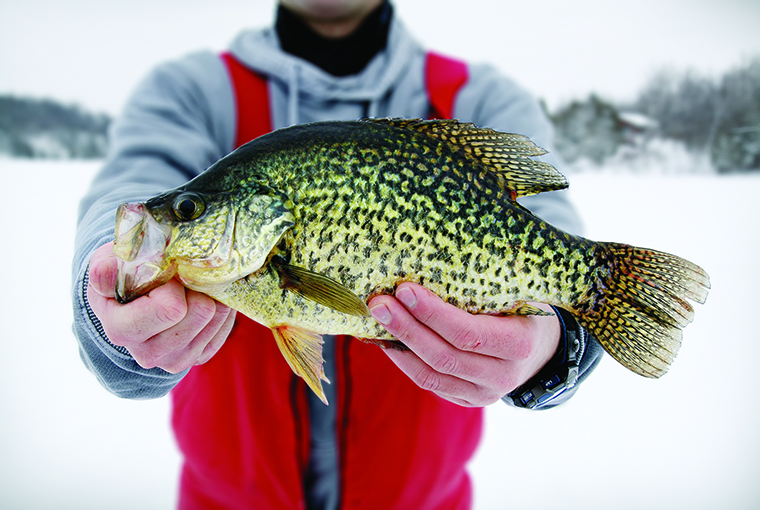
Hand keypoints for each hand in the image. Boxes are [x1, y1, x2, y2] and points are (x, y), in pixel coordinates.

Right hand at [86, 243, 235, 372]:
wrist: (130, 302)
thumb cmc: (121, 275)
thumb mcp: (108, 264)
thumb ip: (107, 267)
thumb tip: (106, 270)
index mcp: (121, 330)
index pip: (171, 308)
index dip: (174, 281)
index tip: (165, 270)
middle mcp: (147, 354)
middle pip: (201, 312)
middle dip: (196, 286)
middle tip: (183, 275)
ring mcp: (175, 360)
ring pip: (216, 316)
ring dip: (209, 294)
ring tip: (190, 285)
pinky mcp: (198, 358)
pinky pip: (225, 325)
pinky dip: (219, 306)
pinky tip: (200, 297)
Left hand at [368, 283, 560, 406]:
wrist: (544, 350)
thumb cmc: (526, 309)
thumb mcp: (519, 293)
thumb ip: (485, 284)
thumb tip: (432, 256)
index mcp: (519, 345)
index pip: (468, 334)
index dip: (433, 314)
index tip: (405, 290)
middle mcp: (502, 376)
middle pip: (444, 356)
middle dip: (407, 328)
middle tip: (378, 303)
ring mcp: (483, 394)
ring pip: (431, 375)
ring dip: (398, 346)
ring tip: (375, 319)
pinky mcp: (465, 399)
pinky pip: (429, 382)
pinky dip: (404, 360)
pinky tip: (386, 338)